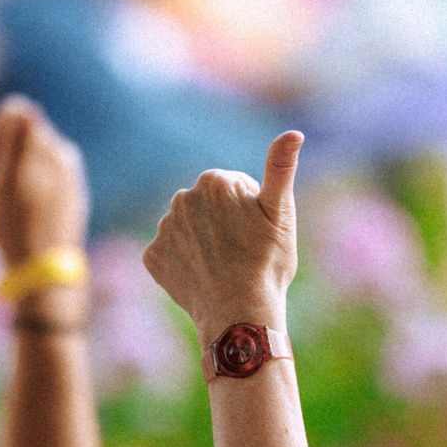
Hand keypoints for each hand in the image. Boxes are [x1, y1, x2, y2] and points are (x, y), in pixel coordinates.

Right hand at [0, 96, 87, 268]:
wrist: (45, 270)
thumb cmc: (19, 225)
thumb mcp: (6, 180)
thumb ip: (14, 140)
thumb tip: (22, 108)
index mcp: (49, 147)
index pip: (17, 112)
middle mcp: (64, 156)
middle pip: (24, 134)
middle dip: (2, 152)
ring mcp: (70, 176)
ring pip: (31, 157)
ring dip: (12, 169)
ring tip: (6, 200)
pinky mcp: (70, 196)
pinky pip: (43, 177)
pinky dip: (26, 185)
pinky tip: (21, 211)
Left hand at [143, 131, 302, 343]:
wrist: (239, 313)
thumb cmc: (266, 262)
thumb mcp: (281, 211)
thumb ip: (281, 167)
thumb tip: (294, 132)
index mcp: (213, 180)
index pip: (234, 186)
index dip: (250, 209)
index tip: (256, 231)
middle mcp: (181, 198)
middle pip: (208, 205)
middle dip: (223, 221)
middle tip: (242, 249)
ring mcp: (164, 229)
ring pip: (189, 228)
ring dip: (203, 240)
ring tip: (223, 264)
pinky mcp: (153, 257)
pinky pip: (170, 252)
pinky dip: (184, 262)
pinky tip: (203, 275)